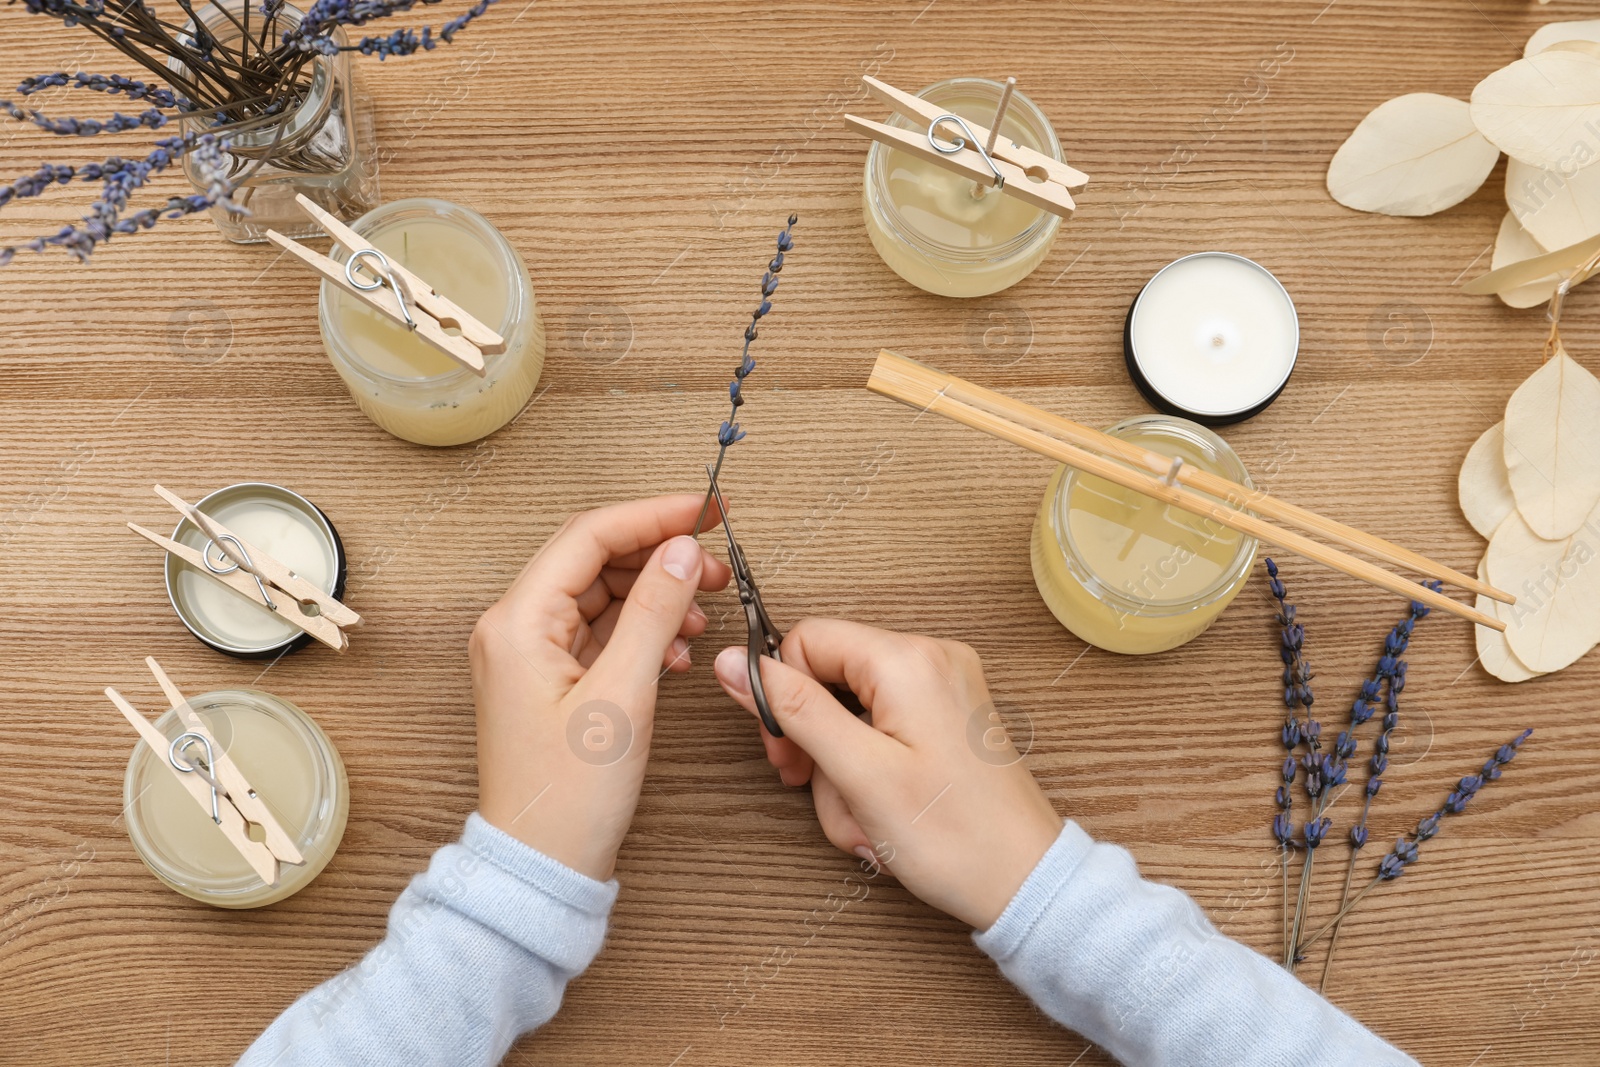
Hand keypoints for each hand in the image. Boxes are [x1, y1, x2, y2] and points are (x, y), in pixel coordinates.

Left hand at [472, 494, 730, 880]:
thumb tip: (682, 551)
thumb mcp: (623, 695)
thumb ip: (654, 612)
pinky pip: (601, 631)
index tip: (707, 510)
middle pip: (595, 560)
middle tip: (717, 563)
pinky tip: (676, 652)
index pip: (590, 536)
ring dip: (656, 595)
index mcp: (517, 622)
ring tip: (704, 614)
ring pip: (602, 595)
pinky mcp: (549, 679)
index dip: (654, 515)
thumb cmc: (568, 796)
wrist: (540, 866)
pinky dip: (642, 630)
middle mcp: (515, 628)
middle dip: (660, 556)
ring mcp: (530, 654)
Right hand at [714, 619, 1061, 929]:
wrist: (1025, 882)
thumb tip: (736, 663)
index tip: (783, 749)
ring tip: (865, 820)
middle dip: (815, 744)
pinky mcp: (948, 717)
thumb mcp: (859, 774)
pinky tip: (882, 816)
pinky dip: (870, 774)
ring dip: (843, 774)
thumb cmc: (957, 837)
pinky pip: (883, 730)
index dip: (780, 692)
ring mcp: (944, 688)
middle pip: (829, 678)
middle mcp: (932, 660)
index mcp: (909, 660)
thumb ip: (794, 710)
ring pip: (852, 713)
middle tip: (813, 787)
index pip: (807, 640)